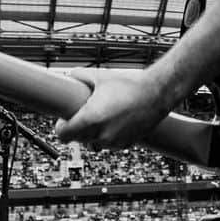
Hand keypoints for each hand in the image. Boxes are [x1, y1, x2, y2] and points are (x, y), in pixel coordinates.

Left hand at [55, 68, 169, 150]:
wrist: (158, 93)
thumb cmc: (131, 85)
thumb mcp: (100, 76)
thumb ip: (80, 76)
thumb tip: (71, 76)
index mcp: (91, 119)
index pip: (63, 135)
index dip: (61, 126)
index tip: (64, 119)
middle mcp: (102, 134)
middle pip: (77, 140)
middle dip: (77, 129)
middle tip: (81, 113)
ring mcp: (114, 141)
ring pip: (93, 144)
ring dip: (92, 134)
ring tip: (101, 116)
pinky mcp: (126, 144)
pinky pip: (109, 143)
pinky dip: (107, 135)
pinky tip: (114, 120)